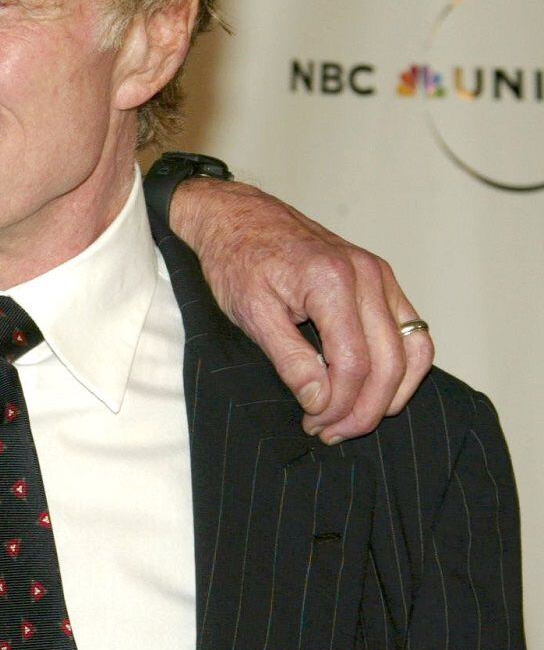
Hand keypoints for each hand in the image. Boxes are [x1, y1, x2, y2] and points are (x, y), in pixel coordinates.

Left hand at [170, 178, 433, 442]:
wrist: (237, 217)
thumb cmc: (236, 259)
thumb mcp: (250, 312)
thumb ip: (288, 358)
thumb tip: (319, 400)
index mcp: (331, 281)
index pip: (354, 363)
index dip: (338, 404)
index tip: (312, 423)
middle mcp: (366, 276)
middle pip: (389, 362)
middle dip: (364, 409)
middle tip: (330, 432)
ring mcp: (380, 275)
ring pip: (413, 349)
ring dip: (390, 393)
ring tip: (352, 419)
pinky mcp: (381, 280)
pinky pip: (412, 330)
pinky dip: (403, 366)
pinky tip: (376, 391)